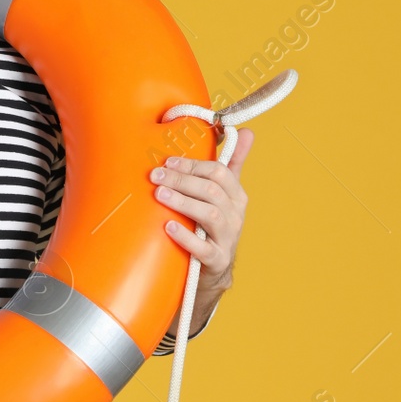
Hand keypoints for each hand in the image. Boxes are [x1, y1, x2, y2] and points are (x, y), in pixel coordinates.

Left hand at [151, 128, 253, 327]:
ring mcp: (227, 239)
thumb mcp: (224, 194)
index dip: (193, 165)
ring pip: (209, 215)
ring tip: (159, 194)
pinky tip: (168, 227)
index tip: (168, 161)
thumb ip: (232, 163)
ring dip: (182, 202)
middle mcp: (235, 215)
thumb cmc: (214, 225)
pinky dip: (186, 237)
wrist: (213, 270)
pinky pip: (203, 249)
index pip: (219, 172)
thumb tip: (245, 131)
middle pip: (212, 191)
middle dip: (182, 180)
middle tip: (155, 175)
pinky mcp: (216, 260)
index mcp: (236, 196)